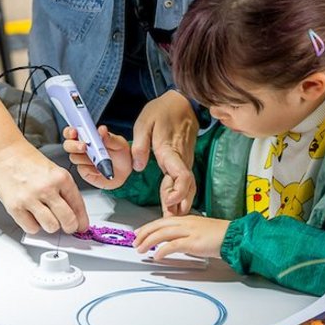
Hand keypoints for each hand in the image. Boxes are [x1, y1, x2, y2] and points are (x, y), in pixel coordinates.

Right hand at [0, 139, 87, 234]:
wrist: (4, 153)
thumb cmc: (27, 161)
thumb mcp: (53, 171)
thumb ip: (64, 191)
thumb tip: (73, 213)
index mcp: (61, 177)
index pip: (78, 206)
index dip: (82, 220)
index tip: (81, 226)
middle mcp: (47, 188)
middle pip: (68, 220)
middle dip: (69, 227)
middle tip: (66, 226)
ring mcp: (30, 198)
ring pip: (51, 227)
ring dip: (50, 226)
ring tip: (46, 218)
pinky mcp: (15, 207)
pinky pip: (31, 228)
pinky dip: (33, 226)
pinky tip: (32, 216)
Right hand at [62, 125, 131, 187]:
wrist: (126, 173)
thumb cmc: (121, 155)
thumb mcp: (118, 144)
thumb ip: (109, 138)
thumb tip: (102, 129)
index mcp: (89, 137)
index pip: (73, 131)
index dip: (70, 131)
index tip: (74, 132)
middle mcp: (83, 147)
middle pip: (68, 145)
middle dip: (74, 145)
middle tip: (84, 147)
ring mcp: (82, 160)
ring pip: (74, 157)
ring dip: (85, 158)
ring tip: (98, 160)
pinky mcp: (84, 171)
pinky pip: (82, 169)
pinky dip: (91, 169)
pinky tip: (99, 169)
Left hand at [132, 90, 197, 214]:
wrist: (181, 101)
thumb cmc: (163, 110)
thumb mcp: (144, 123)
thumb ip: (140, 145)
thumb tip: (138, 166)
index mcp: (171, 151)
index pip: (182, 176)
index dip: (178, 192)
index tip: (169, 203)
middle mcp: (181, 159)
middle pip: (187, 187)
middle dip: (180, 206)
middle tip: (169, 222)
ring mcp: (184, 160)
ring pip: (186, 186)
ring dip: (180, 202)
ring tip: (170, 219)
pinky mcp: (183, 160)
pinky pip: (183, 180)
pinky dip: (179, 194)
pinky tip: (172, 205)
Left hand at [134, 214, 229, 260]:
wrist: (233, 236)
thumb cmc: (219, 235)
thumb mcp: (198, 231)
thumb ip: (185, 234)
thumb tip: (172, 242)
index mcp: (186, 219)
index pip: (162, 221)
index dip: (148, 227)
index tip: (139, 233)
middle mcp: (185, 223)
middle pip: (159, 226)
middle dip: (144, 234)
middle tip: (135, 242)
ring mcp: (189, 232)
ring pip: (162, 234)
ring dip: (149, 242)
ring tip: (141, 249)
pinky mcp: (193, 242)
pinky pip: (173, 245)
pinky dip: (162, 250)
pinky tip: (156, 256)